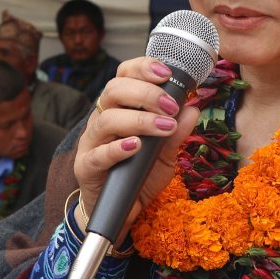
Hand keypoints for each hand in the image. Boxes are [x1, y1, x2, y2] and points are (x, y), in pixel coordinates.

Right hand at [75, 57, 199, 238]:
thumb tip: (193, 109)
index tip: (166, 72)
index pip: (124, 76)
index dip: (142, 68)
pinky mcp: (86, 167)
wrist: (120, 210)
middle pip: (114, 90)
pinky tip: (136, 146)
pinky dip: (118, 148)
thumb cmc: (140, 174)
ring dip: (140, 119)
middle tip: (170, 106)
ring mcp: (91, 143)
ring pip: (107, 119)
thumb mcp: (165, 153)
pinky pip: (98, 154)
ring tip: (164, 127)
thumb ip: (177, 132)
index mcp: (120, 108)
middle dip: (146, 93)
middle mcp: (102, 119)